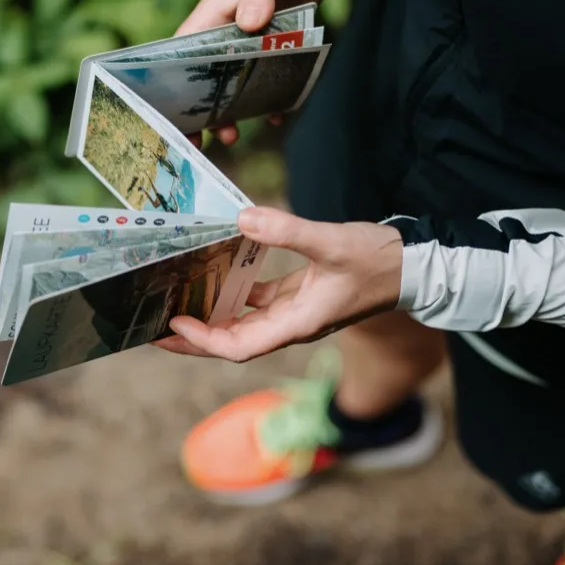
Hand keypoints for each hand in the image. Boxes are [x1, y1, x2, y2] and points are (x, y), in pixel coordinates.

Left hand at [155, 208, 403, 362]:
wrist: (411, 266)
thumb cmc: (377, 261)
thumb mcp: (332, 243)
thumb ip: (288, 231)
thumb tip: (243, 218)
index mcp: (297, 324)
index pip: (240, 346)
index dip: (204, 340)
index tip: (174, 324)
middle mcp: (290, 325)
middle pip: (232, 343)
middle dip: (193, 338)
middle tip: (153, 327)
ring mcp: (293, 312)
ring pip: (241, 324)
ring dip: (209, 317)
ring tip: (174, 303)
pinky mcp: (297, 296)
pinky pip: (255, 301)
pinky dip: (232, 292)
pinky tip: (213, 274)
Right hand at [178, 0, 325, 146]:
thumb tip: (246, 22)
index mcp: (213, 12)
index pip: (182, 52)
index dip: (172, 84)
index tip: (168, 115)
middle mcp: (226, 30)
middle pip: (204, 77)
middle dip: (199, 109)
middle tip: (198, 142)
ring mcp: (250, 40)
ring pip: (234, 82)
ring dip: (231, 109)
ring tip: (233, 136)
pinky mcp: (274, 44)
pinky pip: (267, 77)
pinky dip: (270, 98)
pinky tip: (276, 117)